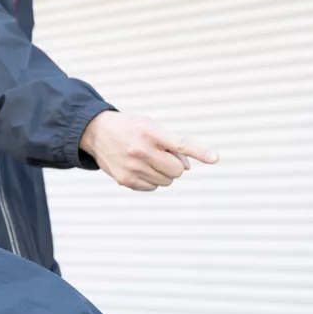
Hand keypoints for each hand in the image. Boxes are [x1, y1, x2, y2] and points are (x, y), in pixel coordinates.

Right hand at [80, 111, 217, 190]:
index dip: (200, 151)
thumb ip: (172, 145)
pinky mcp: (125, 180)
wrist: (97, 132)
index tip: (215, 158)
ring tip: (147, 159)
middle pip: (177, 170)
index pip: (181, 144)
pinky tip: (139, 168)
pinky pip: (152, 187)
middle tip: (161, 155)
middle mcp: (141, 150)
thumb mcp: (151, 126)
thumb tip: (187, 168)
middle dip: (175, 165)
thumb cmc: (130, 128)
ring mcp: (132, 167)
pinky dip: (151, 180)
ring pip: (166, 181)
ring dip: (162, 173)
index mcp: (150, 132)